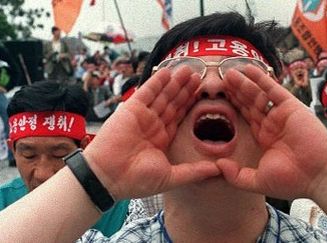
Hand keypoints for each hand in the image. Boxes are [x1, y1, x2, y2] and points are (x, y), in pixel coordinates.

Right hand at [83, 67, 220, 199]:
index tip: (203, 94)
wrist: (108, 177)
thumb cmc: (136, 180)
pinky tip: (168, 71)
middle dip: (185, 89)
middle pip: (173, 103)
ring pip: (162, 95)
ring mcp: (142, 116)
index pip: (179, 117)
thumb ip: (194, 171)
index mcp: (162, 138)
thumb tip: (218, 171)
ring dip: (175, 82)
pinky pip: (147, 92)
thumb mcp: (171, 177)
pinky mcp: (132, 109)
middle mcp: (153, 125)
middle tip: (199, 76)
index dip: (190, 105)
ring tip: (189, 70)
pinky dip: (157, 81)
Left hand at [217, 65, 326, 199]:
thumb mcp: (258, 181)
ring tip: (228, 74)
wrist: (320, 176)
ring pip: (258, 94)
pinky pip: (272, 89)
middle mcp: (272, 123)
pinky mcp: (291, 107)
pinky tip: (247, 69)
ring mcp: (281, 114)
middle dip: (236, 92)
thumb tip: (218, 165)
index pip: (246, 117)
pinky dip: (260, 79)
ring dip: (244, 83)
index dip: (233, 107)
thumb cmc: (293, 181)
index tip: (219, 97)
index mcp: (265, 137)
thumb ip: (236, 175)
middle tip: (220, 81)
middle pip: (249, 103)